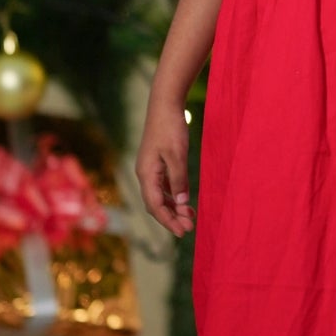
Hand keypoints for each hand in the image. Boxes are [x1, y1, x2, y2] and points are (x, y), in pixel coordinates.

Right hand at [136, 100, 194, 236]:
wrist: (164, 104)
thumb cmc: (171, 128)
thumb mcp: (177, 155)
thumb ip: (179, 180)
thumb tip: (181, 204)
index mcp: (146, 174)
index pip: (155, 205)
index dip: (168, 221)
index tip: (183, 231)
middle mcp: (145, 174)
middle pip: (155, 204)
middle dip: (171, 218)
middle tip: (189, 228)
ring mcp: (150, 168)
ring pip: (159, 196)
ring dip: (173, 208)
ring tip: (190, 216)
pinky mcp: (157, 163)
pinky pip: (163, 186)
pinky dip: (173, 196)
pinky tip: (184, 201)